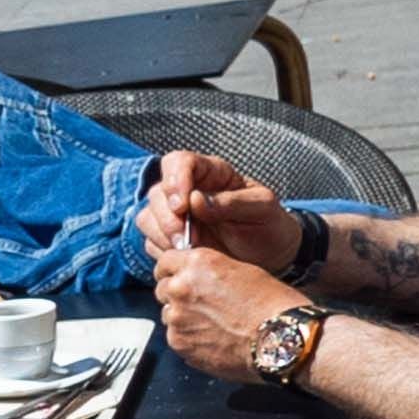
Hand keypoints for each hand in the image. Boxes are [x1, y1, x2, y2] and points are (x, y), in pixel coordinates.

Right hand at [143, 149, 298, 273]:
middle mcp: (187, 190)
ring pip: (147, 216)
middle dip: (167, 217)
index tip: (182, 205)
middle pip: (157, 192)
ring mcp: (176, 216)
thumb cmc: (268, 226)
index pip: (179, 162)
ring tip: (188, 249)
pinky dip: (162, 250)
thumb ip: (232, 202)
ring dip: (162, 235)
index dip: (174, 179)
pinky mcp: (170, 239)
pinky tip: (185, 256)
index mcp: (211, 174)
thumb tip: (195, 199)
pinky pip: (150, 241)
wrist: (270, 256)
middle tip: (187, 238)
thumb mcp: (262, 208)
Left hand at [153, 233, 303, 381]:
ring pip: (168, 315)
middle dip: (177, 295)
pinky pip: (176, 337)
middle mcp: (180, 288)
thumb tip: (195, 278)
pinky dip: (189, 338)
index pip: (165, 262)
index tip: (180, 278)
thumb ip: (209, 272)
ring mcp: (176, 318)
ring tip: (211, 325)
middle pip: (163, 289)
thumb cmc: (272, 304)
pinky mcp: (179, 343)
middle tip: (201, 305)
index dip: (174, 271)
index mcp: (196, 263)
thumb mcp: (241, 271)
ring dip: (182, 318)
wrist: (281, 339)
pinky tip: (212, 339)